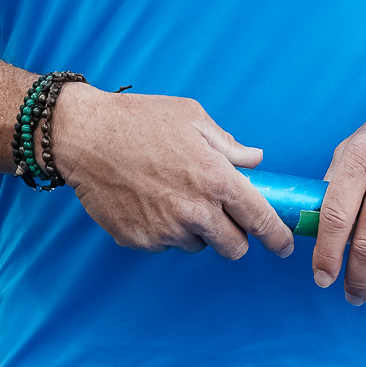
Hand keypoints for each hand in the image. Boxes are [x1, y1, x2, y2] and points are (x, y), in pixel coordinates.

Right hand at [50, 85, 294, 260]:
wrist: (84, 135)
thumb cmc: (138, 120)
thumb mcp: (192, 118)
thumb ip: (229, 145)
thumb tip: (255, 160)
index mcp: (216, 179)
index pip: (261, 221)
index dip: (277, 237)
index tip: (282, 244)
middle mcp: (195, 210)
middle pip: (234, 248)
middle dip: (235, 237)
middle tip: (223, 219)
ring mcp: (165, 230)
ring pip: (196, 246)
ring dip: (194, 231)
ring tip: (172, 197)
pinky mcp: (139, 240)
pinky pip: (163, 244)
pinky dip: (162, 230)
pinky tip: (147, 201)